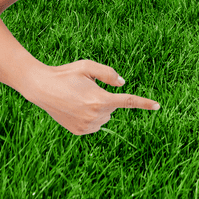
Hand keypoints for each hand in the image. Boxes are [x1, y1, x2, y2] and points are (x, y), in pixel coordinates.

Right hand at [22, 59, 159, 135]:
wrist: (40, 88)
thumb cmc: (65, 74)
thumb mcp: (87, 66)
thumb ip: (108, 73)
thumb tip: (123, 84)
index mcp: (100, 99)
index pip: (128, 101)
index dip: (144, 103)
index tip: (158, 106)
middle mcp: (95, 116)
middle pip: (113, 108)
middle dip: (104, 99)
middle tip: (84, 90)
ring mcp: (87, 126)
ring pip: (104, 117)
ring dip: (97, 109)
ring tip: (77, 99)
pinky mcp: (80, 132)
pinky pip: (94, 125)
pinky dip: (89, 117)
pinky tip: (74, 109)